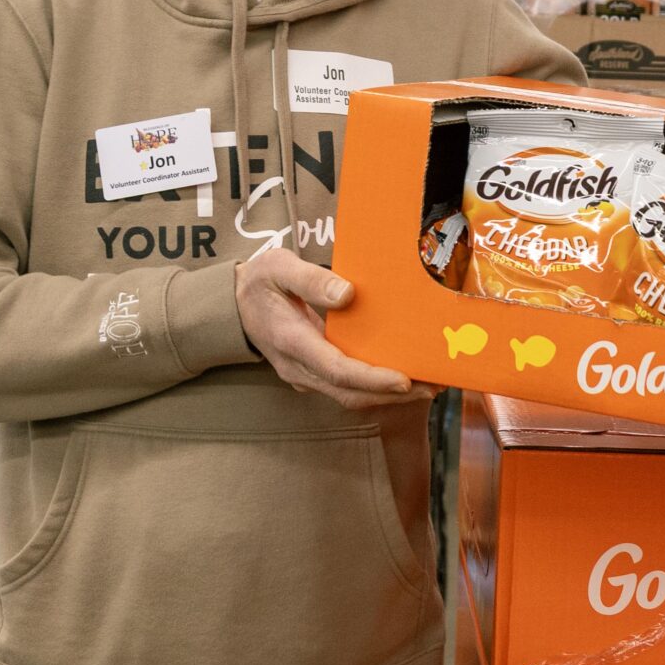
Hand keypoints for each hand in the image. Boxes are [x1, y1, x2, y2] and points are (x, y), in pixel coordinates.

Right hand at [236, 246, 432, 409]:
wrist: (233, 306)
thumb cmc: (260, 282)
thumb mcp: (278, 268)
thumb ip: (310, 280)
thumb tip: (348, 294)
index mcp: (292, 341)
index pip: (336, 369)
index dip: (371, 379)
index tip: (404, 380)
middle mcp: (299, 368)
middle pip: (349, 393)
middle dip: (391, 395)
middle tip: (432, 386)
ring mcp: (305, 376)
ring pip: (349, 396)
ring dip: (387, 396)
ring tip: (427, 385)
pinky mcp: (313, 375)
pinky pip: (346, 388)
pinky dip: (375, 388)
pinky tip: (402, 377)